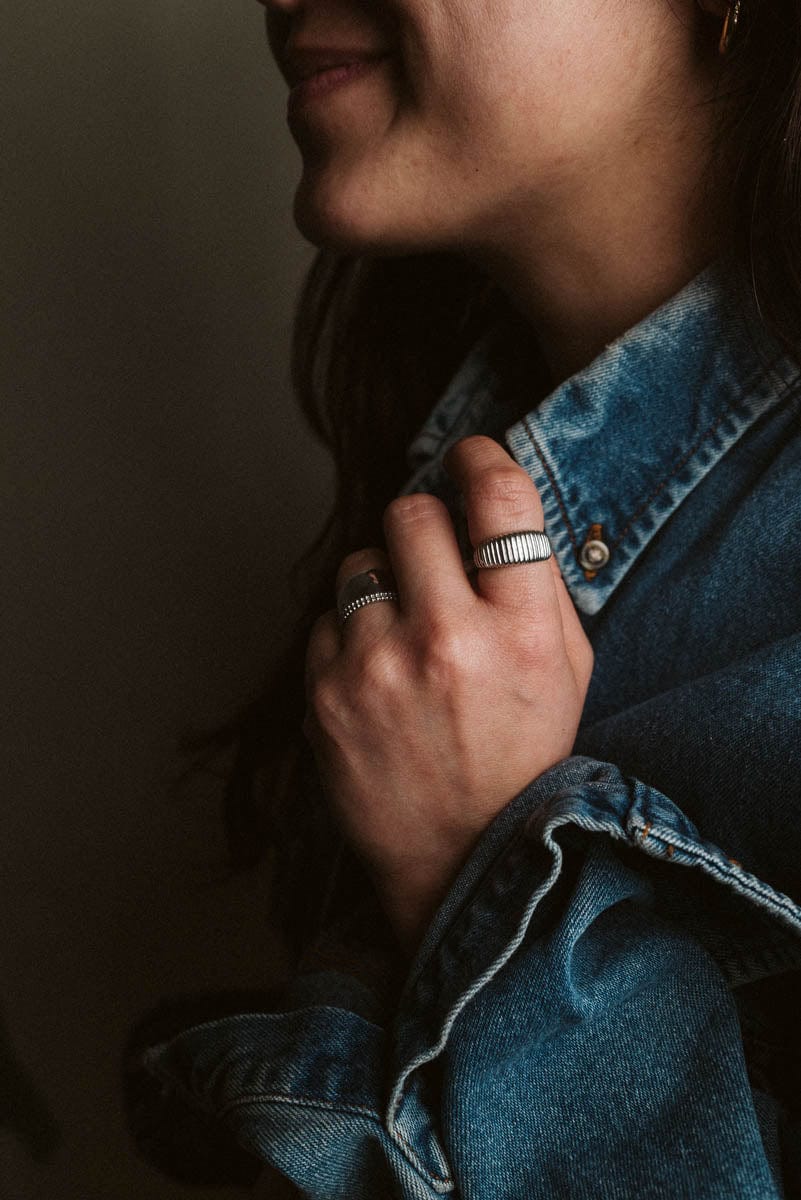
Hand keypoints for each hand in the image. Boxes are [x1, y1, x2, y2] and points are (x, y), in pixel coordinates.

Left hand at [303, 436, 593, 955]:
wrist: (461, 861)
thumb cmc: (522, 759)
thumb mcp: (569, 672)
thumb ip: (538, 585)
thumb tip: (490, 506)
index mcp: (524, 632)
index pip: (499, 498)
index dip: (479, 460)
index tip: (467, 459)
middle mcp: (448, 641)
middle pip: (410, 512)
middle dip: (423, 524)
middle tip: (435, 560)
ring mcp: (376, 669)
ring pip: (359, 563)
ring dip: (384, 582)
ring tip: (406, 637)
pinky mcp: (324, 695)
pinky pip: (327, 619)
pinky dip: (351, 637)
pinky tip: (379, 679)